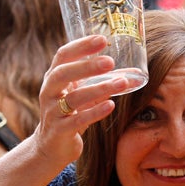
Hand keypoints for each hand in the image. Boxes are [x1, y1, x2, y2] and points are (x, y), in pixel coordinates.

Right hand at [33, 35, 128, 165]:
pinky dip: (95, 112)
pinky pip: (77, 120)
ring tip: (122, 83)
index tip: (103, 38)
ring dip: (99, 89)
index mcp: (54, 78)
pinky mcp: (59, 130)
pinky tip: (111, 105)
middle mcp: (49, 92)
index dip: (82, 46)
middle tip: (110, 61)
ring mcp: (52, 111)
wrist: (52, 146)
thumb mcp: (84, 95)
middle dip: (86, 66)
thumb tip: (135, 74)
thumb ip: (104, 83)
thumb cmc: (70, 114)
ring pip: (73, 98)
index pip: (63, 55)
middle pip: (63, 73)